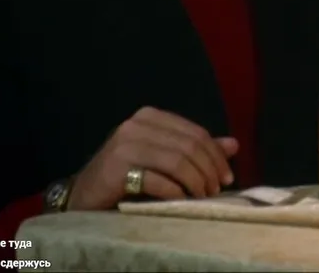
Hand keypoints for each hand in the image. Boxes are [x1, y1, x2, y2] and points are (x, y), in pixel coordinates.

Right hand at [68, 106, 238, 210]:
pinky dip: (175, 192)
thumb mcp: (163, 158)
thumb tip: (234, 144)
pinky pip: (157, 180)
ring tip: (202, 197)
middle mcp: (136, 125)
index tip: (227, 177)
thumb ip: (195, 149)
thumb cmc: (126, 174)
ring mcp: (124, 144)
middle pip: (189, 146)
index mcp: (151, 117)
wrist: (84, 193)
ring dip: (195, 183)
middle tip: (216, 190)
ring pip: (177, 161)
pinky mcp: (116, 167)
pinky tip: (182, 201)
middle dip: (208, 170)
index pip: (195, 133)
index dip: (216, 155)